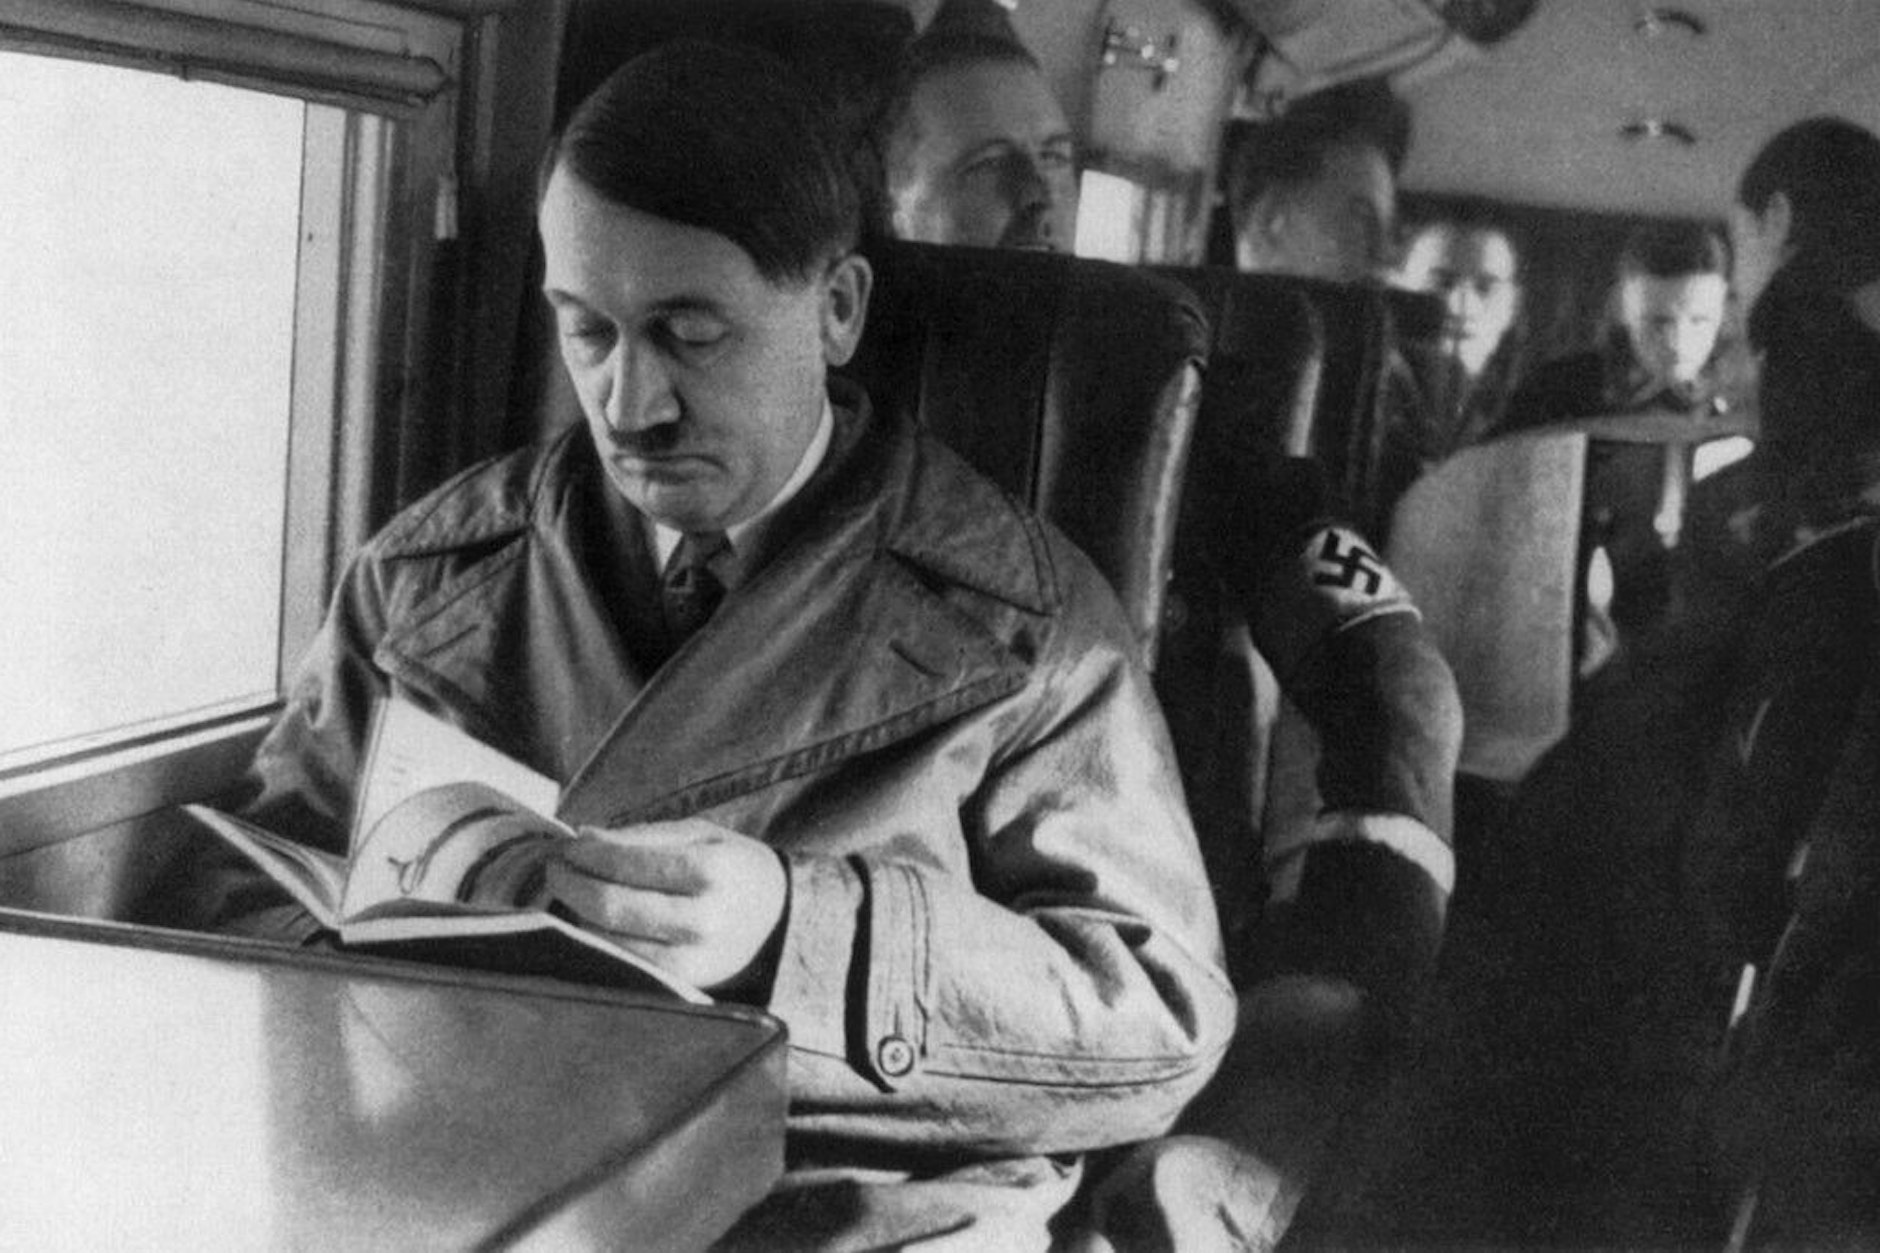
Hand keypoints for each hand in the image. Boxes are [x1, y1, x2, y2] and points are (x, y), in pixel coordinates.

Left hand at [545, 818, 786, 992]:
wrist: (780, 918)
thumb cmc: (733, 867)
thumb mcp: (699, 834)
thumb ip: (642, 836)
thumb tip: (584, 838)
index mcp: (709, 870)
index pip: (625, 862)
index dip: (585, 854)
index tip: (566, 845)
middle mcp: (701, 919)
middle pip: (609, 905)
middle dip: (570, 883)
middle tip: (555, 868)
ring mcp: (692, 959)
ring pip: (608, 939)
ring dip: (579, 913)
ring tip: (574, 891)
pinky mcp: (683, 984)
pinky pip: (623, 962)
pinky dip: (600, 939)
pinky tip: (595, 919)